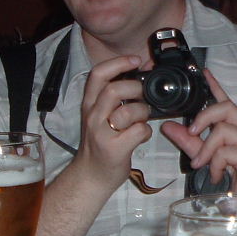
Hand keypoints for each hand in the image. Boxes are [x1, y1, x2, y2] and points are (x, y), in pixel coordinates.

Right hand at [74, 55, 151, 188]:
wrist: (91, 176)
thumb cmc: (101, 142)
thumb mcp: (101, 115)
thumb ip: (114, 98)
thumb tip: (140, 77)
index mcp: (90, 104)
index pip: (98, 74)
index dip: (118, 63)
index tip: (136, 59)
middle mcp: (93, 116)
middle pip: (113, 89)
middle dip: (135, 88)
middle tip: (142, 96)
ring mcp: (102, 133)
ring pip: (128, 111)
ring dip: (143, 112)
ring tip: (142, 119)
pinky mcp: (114, 149)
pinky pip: (139, 131)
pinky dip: (146, 131)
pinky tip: (141, 136)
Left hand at [160, 68, 236, 194]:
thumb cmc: (231, 184)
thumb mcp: (204, 159)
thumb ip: (188, 142)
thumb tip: (168, 126)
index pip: (227, 102)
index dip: (216, 86)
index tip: (205, 72)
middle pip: (227, 107)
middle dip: (204, 118)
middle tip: (191, 133)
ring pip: (223, 130)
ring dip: (206, 149)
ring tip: (203, 166)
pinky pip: (226, 150)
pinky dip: (216, 163)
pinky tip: (218, 175)